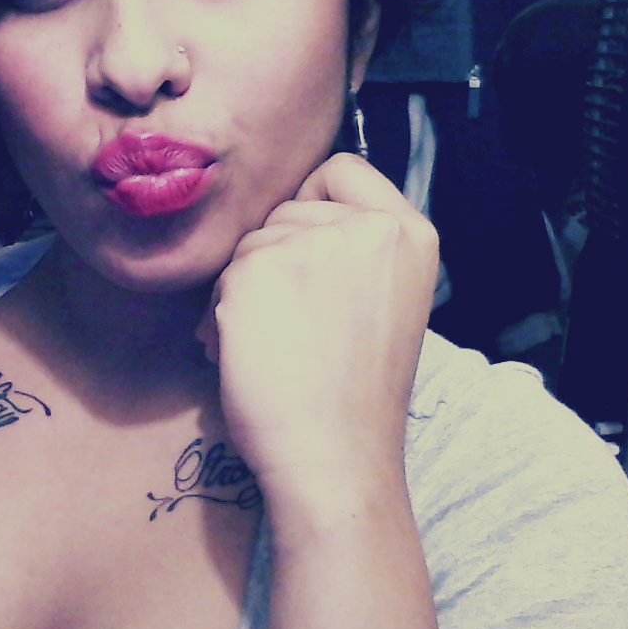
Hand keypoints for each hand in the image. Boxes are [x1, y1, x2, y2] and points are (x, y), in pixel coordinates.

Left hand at [196, 154, 438, 507]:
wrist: (336, 459)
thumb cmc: (353, 397)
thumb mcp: (381, 301)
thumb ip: (350, 252)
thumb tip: (283, 223)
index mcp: (409, 233)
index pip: (341, 169)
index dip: (312, 205)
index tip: (306, 256)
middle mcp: (366, 228)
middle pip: (284, 213)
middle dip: (272, 264)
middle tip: (290, 328)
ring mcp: (311, 245)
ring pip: (247, 246)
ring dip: (242, 294)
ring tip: (271, 349)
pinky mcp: (258, 270)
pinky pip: (218, 278)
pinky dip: (219, 319)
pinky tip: (244, 359)